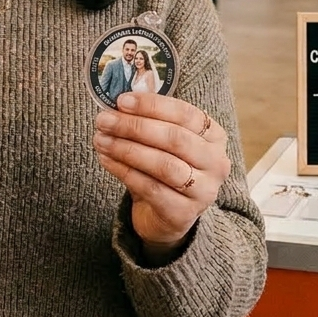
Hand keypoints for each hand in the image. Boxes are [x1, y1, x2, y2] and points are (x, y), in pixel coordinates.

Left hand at [94, 93, 231, 261]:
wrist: (166, 215)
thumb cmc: (165, 168)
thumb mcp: (163, 141)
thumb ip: (149, 120)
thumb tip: (120, 102)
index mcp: (214, 136)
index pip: (185, 114)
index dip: (152, 106)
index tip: (122, 101)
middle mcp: (216, 163)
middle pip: (175, 138)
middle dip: (135, 127)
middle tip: (104, 120)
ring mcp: (204, 191)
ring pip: (164, 165)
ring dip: (127, 149)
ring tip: (101, 140)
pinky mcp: (183, 213)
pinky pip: (150, 188)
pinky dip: (124, 171)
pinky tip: (106, 159)